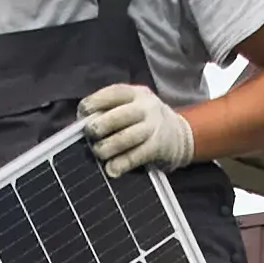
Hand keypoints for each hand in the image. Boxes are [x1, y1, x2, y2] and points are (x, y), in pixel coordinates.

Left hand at [80, 84, 198, 176]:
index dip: (95, 102)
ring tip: (99, 152)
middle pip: (119, 116)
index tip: (82, 112)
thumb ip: (111, 111)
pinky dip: (122, 163)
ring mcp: (154, 126)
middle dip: (100, 126)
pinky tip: (112, 169)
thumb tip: (82, 123)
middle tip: (90, 134)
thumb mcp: (133, 106)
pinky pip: (137, 155)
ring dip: (108, 147)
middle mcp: (146, 107)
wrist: (181, 135)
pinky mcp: (159, 146)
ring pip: (127, 137)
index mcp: (136, 93)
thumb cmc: (145, 121)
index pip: (114, 93)